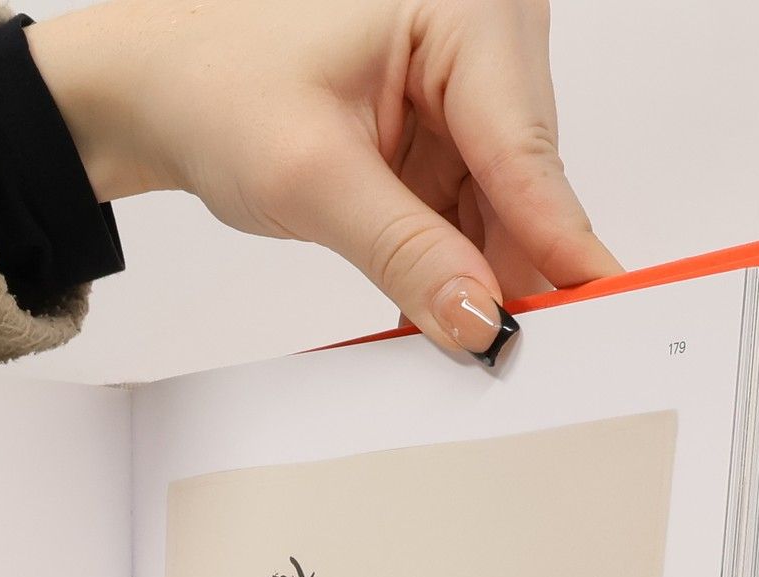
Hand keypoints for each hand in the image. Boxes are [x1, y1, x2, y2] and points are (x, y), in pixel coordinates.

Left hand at [27, 0, 620, 358]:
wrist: (158, 85)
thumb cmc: (215, 85)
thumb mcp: (312, 179)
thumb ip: (406, 254)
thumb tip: (480, 319)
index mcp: (464, 8)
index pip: (527, 149)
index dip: (561, 243)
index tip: (601, 309)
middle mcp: (482, 34)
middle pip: (526, 183)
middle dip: (516, 270)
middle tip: (526, 359)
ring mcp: (468, 84)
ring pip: (503, 207)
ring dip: (481, 276)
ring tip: (476, 350)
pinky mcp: (445, 130)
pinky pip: (470, 212)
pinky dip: (453, 265)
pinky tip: (446, 316)